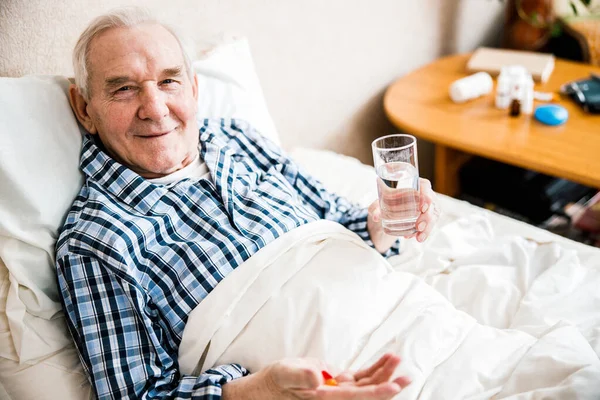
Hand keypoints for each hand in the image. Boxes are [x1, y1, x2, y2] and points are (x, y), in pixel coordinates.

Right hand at [222, 353, 409, 399]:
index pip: (355, 397)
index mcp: (325, 398)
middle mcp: (335, 397)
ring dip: (383, 373)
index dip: (376, 393)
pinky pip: (359, 377)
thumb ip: (300, 375)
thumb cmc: (274, 382)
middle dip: (388, 384)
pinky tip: (385, 361)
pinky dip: (373, 369)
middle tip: (407, 375)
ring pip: (366, 384)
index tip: (393, 386)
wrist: (269, 386)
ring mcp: (338, 390)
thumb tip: (318, 377)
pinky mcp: (337, 383)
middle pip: (367, 393)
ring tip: (397, 360)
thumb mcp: (284, 373)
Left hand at [368, 178, 438, 250]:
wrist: (388, 213)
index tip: (422, 208)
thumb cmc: (385, 203)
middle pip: (431, 203)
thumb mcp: (378, 205)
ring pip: (433, 216)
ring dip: (428, 228)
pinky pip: (431, 224)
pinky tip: (417, 238)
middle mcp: (423, 194)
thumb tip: (376, 217)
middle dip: (427, 216)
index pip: (424, 186)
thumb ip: (375, 209)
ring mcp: (428, 206)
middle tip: (418, 227)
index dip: (426, 196)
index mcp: (413, 185)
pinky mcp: (428, 217)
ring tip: (419, 237)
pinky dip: (425, 232)